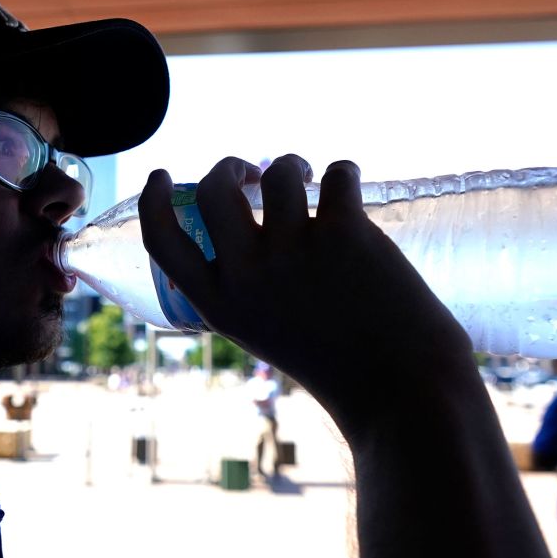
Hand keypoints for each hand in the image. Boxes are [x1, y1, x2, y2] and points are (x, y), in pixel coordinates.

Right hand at [138, 154, 473, 431]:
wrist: (402, 391)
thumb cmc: (340, 367)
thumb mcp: (267, 332)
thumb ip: (251, 289)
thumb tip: (256, 228)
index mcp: (220, 305)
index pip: (162, 241)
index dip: (154, 200)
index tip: (162, 176)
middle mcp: (247, 274)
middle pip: (214, 189)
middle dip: (230, 166)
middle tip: (252, 172)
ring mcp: (293, 250)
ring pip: (278, 171)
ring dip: (293, 165)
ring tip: (310, 179)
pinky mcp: (344, 232)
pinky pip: (337, 174)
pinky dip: (344, 172)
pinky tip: (350, 184)